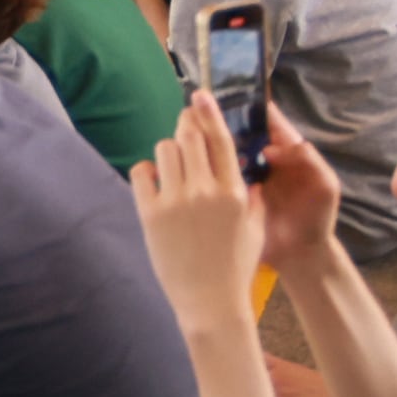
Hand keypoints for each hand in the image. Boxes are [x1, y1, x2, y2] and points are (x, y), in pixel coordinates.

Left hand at [130, 88, 269, 330]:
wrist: (210, 301)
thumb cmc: (235, 265)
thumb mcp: (254, 227)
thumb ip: (250, 195)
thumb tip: (245, 171)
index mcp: (234, 192)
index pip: (220, 140)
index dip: (208, 112)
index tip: (199, 95)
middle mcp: (205, 191)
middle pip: (189, 136)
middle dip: (185, 127)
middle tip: (184, 127)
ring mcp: (175, 201)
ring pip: (164, 149)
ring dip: (168, 151)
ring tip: (174, 165)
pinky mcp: (150, 213)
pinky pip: (141, 173)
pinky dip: (147, 172)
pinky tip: (155, 182)